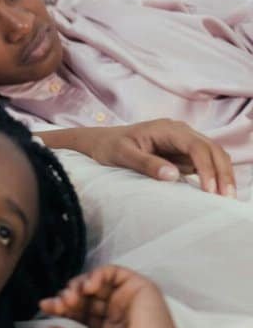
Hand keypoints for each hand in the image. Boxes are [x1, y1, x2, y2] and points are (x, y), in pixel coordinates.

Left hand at [39, 265, 178, 327]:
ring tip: (72, 297)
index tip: (45, 306)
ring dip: (78, 285)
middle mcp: (120, 314)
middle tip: (59, 304)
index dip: (62, 306)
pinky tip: (88, 287)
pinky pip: (114, 272)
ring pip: (97, 281)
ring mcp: (130, 300)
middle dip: (67, 295)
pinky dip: (97, 274)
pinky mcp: (140, 288)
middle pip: (86, 295)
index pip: (81, 311)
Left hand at [84, 119, 234, 197]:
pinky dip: (213, 176)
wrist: (101, 142)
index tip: (209, 189)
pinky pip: (204, 163)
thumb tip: (172, 176)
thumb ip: (146, 163)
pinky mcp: (183, 154)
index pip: (196, 146)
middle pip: (212, 149)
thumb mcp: (121, 155)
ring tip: (225, 198)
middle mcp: (180, 132)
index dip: (207, 167)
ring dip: (222, 175)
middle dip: (222, 172)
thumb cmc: (109, 147)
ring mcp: (184, 142)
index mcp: (167, 129)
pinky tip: (215, 193)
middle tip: (226, 197)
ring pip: (213, 156)